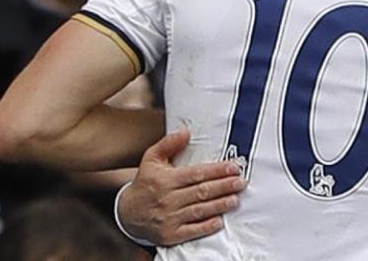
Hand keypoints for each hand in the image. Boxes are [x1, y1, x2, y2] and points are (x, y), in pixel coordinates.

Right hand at [117, 129, 246, 245]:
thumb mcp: (151, 159)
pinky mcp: (170, 234)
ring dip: (219, 205)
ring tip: (235, 199)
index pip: (196, 174)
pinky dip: (206, 226)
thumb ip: (168, 144)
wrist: (127, 213)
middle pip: (201, 192)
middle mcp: (167, 199)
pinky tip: (219, 221)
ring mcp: (169, 218)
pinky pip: (191, 231)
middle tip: (240, 183)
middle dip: (224, 187)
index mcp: (166, 180)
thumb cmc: (146, 183)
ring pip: (199, 210)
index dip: (217, 171)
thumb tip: (185, 132)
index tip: (233, 168)